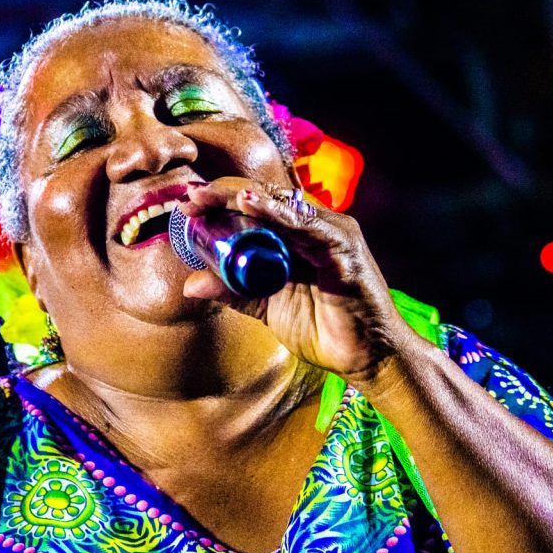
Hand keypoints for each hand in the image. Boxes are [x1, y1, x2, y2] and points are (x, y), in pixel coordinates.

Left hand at [179, 177, 415, 383]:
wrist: (365, 358)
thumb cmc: (321, 329)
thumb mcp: (265, 306)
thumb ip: (233, 291)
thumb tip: (190, 285)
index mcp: (295, 236)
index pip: (255, 207)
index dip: (220, 201)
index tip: (187, 204)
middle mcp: (314, 227)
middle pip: (265, 197)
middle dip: (224, 194)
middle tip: (192, 197)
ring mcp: (331, 233)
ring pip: (282, 205)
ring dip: (244, 197)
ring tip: (212, 195)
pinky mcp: (344, 248)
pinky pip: (308, 226)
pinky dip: (278, 214)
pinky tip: (251, 205)